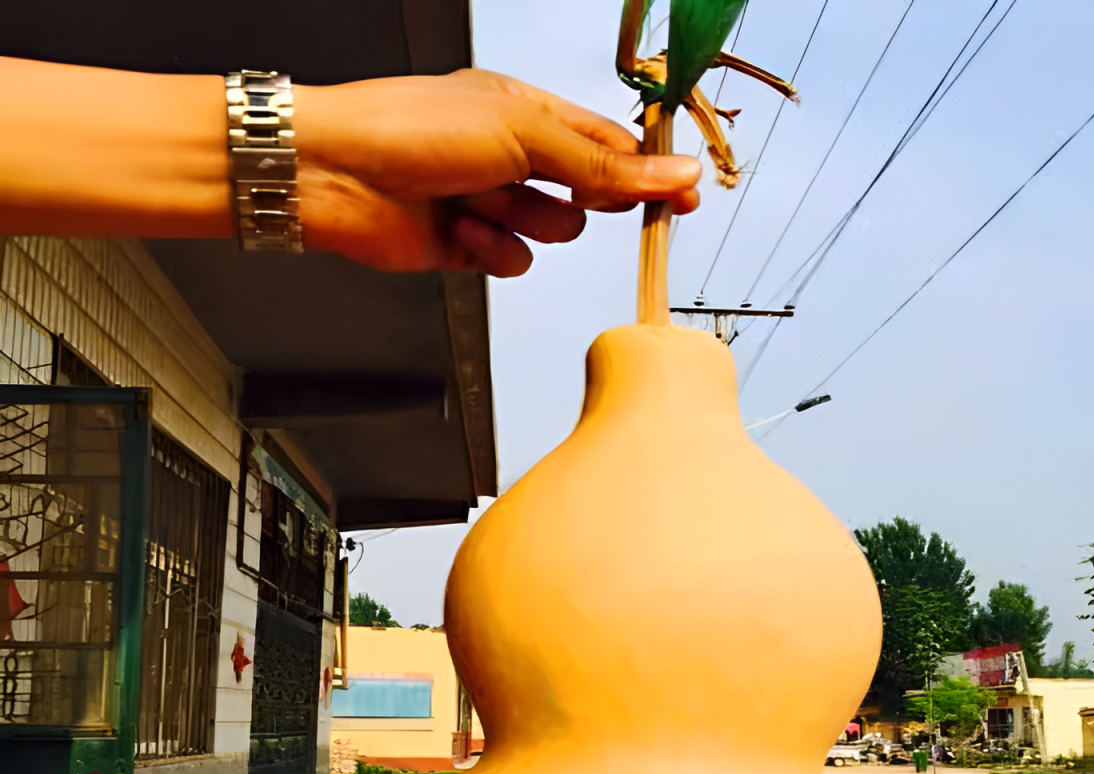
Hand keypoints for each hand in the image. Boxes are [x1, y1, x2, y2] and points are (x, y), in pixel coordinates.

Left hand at [296, 69, 702, 273]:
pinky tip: (463, 231)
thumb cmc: (407, 130)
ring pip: (551, 234)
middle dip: (582, 201)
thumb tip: (669, 171)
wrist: (331, 175)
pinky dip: (495, 252)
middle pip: (586, 193)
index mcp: (527, 112)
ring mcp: (490, 202)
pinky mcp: (466, 246)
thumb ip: (601, 164)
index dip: (648, 171)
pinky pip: (512, 263)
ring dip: (528, 225)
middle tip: (572, 199)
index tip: (683, 197)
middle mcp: (512, 156)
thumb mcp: (523, 134)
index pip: (608, 144)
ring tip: (487, 205)